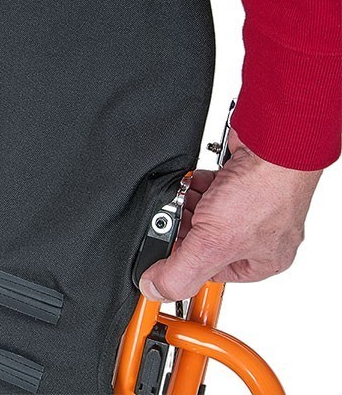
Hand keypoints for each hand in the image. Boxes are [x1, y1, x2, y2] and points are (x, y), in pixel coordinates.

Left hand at [139, 130, 321, 301]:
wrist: (274, 140)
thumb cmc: (266, 190)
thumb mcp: (214, 244)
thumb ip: (181, 272)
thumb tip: (154, 288)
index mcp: (261, 261)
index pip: (209, 273)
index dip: (183, 262)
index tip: (163, 251)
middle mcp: (258, 234)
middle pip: (203, 240)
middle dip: (184, 227)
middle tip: (172, 218)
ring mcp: (249, 204)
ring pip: (203, 212)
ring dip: (186, 204)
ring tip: (182, 198)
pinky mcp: (236, 179)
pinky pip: (207, 188)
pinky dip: (194, 184)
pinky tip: (191, 181)